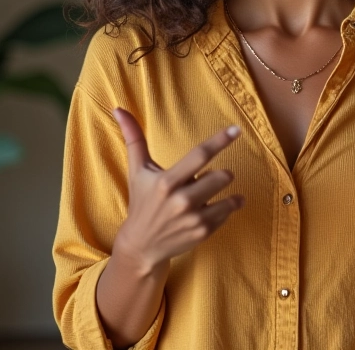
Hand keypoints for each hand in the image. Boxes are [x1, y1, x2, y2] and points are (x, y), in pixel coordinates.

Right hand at [111, 107, 244, 272]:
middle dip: (220, 174)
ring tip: (209, 193)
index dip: (220, 140)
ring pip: (228, 195)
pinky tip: (214, 206)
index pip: (200, 155)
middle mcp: (181, 200)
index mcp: (166, 182)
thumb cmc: (142, 201)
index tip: (237, 129)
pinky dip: (227, 206)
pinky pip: (228, 211)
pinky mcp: (203, 232)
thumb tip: (118, 108)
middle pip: (221, 176)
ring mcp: (193, 219)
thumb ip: (133, 137)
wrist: (141, 246)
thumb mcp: (138, 170)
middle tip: (205, 179)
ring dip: (223, 191)